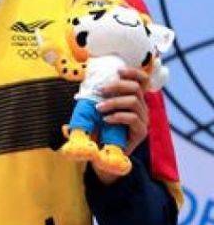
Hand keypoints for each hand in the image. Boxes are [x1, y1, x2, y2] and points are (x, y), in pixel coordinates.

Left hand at [93, 68, 150, 183]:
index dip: (133, 72)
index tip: (118, 70)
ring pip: (134, 102)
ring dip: (113, 102)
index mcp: (133, 99)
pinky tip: (106, 120)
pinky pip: (133, 118)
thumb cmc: (99, 130)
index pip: (142, 80)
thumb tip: (81, 90)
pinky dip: (117, 116)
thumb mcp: (95, 113)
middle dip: (117, 85)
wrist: (103, 154)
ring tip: (98, 108)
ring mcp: (143, 119)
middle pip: (136, 88)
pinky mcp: (141, 132)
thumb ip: (92, 101)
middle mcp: (141, 107)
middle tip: (100, 90)